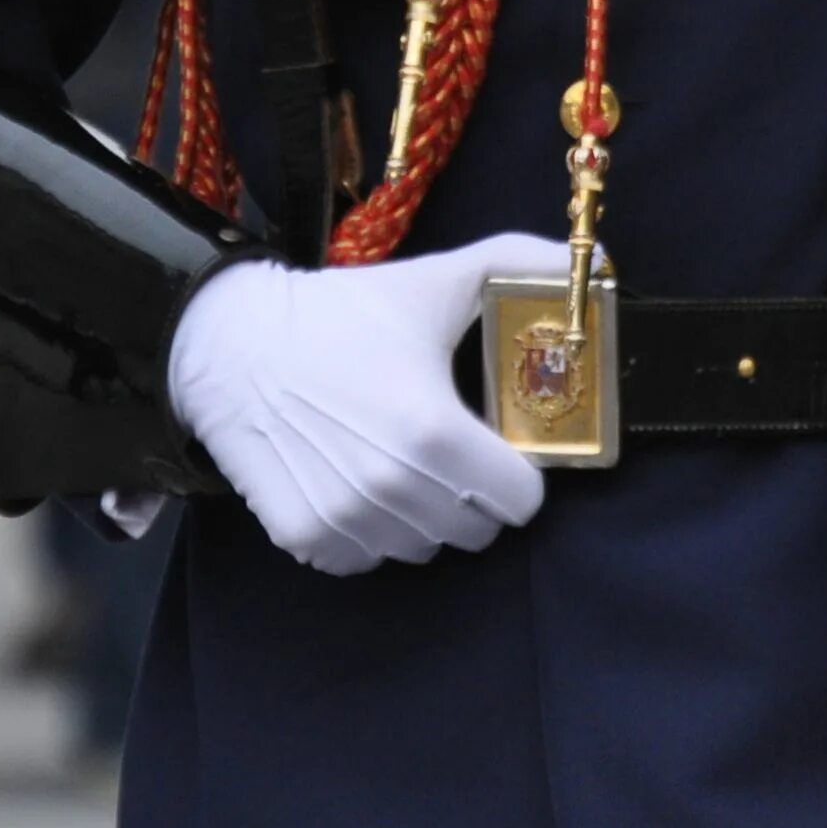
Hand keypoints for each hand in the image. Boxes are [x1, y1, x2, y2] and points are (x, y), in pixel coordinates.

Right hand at [168, 233, 568, 576]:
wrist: (234, 344)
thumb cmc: (343, 313)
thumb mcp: (436, 281)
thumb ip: (519, 269)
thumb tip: (592, 270)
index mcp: (434, 432)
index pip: (522, 501)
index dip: (522, 470)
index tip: (501, 441)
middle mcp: (393, 489)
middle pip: (477, 529)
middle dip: (477, 492)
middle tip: (453, 445)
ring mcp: (346, 520)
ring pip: (424, 547)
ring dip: (426, 514)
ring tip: (403, 458)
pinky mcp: (306, 539)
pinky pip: (368, 558)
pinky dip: (373, 531)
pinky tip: (358, 478)